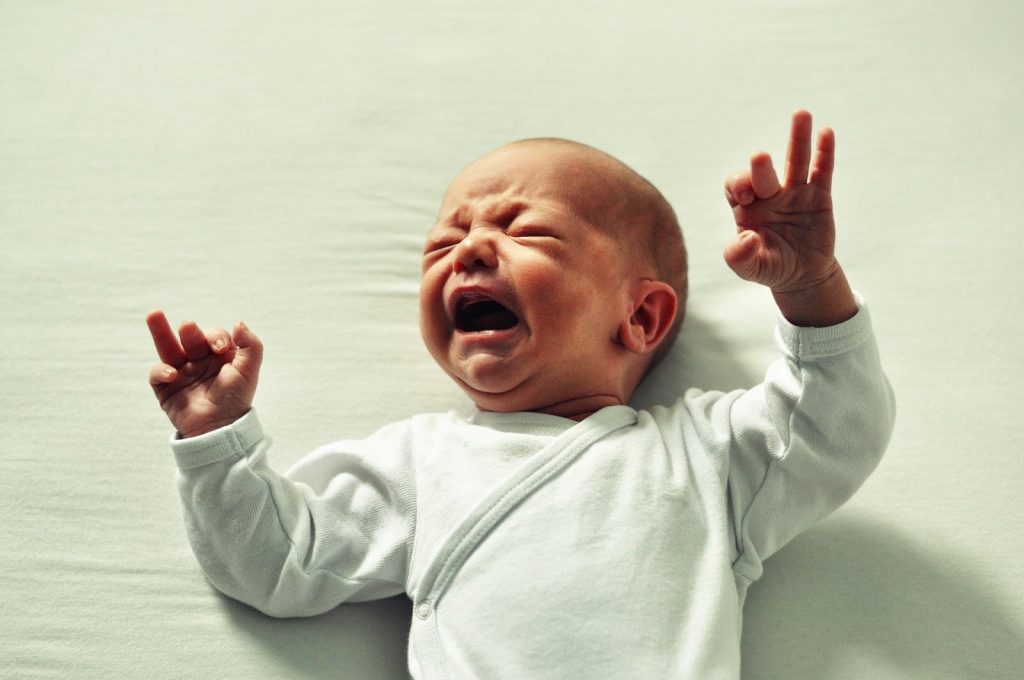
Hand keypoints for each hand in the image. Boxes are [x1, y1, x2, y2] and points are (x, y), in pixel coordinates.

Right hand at [146, 311, 262, 437]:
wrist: (221, 428)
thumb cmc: (237, 399)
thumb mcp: (250, 371)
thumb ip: (252, 345)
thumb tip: (239, 323)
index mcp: (220, 355)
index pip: (214, 336)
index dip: (216, 337)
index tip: (219, 348)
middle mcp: (199, 360)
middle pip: (189, 337)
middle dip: (189, 330)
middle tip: (189, 327)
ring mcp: (181, 372)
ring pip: (167, 347)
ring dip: (160, 331)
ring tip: (154, 314)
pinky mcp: (166, 387)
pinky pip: (158, 373)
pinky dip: (161, 370)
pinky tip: (171, 373)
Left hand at [723, 109, 838, 293]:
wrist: (800, 275)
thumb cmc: (770, 267)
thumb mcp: (751, 270)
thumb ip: (739, 258)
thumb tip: (745, 239)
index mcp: (746, 208)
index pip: (736, 186)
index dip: (739, 185)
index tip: (745, 196)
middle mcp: (769, 194)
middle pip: (764, 173)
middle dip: (761, 167)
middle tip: (760, 158)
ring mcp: (795, 193)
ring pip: (796, 161)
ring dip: (798, 138)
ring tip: (801, 114)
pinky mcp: (819, 197)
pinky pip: (822, 172)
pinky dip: (825, 153)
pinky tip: (826, 133)